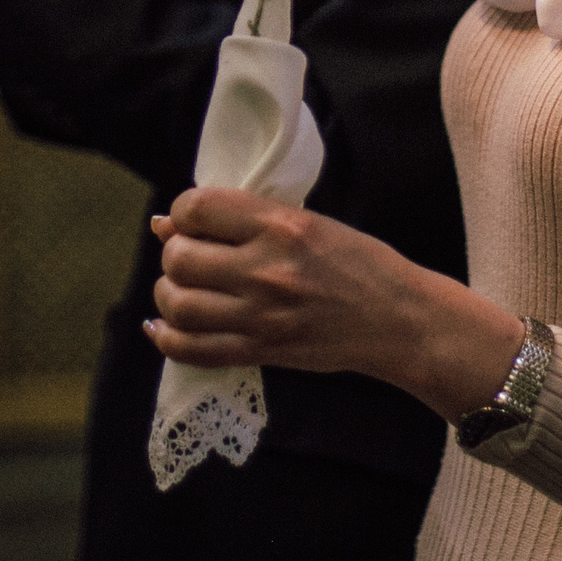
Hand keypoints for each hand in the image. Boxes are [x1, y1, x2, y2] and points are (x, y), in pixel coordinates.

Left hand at [144, 187, 524, 420]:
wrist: (396, 320)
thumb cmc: (358, 262)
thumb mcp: (308, 222)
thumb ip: (242, 219)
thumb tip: (168, 222)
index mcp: (281, 226)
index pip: (197, 208)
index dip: (182, 211)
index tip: (192, 220)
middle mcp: (266, 270)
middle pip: (180, 258)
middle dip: (174, 253)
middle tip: (190, 255)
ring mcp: (261, 316)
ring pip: (178, 305)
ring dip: (168, 293)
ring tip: (182, 287)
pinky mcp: (260, 352)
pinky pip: (191, 350)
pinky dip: (167, 337)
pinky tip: (165, 326)